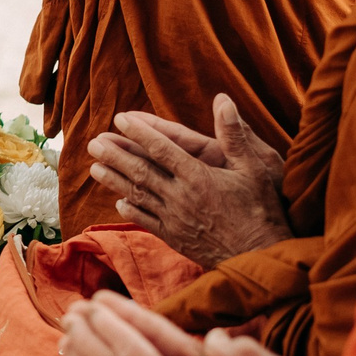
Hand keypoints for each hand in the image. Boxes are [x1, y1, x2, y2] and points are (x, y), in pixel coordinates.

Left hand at [87, 95, 290, 266]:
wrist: (260, 256)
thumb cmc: (261, 209)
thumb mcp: (254, 168)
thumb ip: (234, 134)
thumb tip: (223, 100)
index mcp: (198, 176)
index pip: (161, 148)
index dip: (138, 132)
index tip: (120, 119)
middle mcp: (181, 196)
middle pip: (141, 171)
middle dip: (115, 155)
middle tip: (94, 142)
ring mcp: (175, 218)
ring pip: (137, 195)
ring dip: (114, 180)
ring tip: (94, 167)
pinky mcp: (174, 237)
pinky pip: (145, 220)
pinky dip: (130, 210)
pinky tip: (119, 201)